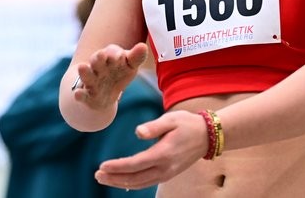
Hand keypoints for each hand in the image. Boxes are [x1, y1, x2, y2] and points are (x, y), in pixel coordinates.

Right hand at [73, 42, 148, 110]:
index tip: (121, 56)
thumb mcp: (129, 66)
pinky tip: (77, 94)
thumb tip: (143, 47)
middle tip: (101, 54)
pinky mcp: (87, 96)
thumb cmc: (118, 74)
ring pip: (87, 76)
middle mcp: (98, 67)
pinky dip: (79, 95)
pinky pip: (82, 95)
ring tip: (82, 67)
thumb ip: (136, 57)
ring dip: (85, 72)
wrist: (103, 94)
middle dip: (99, 58)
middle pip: (97, 60)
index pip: (111, 51)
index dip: (115, 53)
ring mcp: (91, 81)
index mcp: (109, 58)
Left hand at [94, 110, 209, 189]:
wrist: (208, 136)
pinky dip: (132, 184)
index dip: (117, 166)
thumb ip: (154, 127)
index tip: (102, 166)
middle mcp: (165, 167)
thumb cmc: (187, 124)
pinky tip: (122, 182)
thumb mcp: (171, 119)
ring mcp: (167, 173)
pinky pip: (147, 183)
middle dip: (114, 178)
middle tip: (97, 175)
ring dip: (121, 182)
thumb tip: (138, 132)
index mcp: (163, 153)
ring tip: (105, 179)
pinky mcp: (168, 174)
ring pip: (140, 183)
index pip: (135, 164)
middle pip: (134, 178)